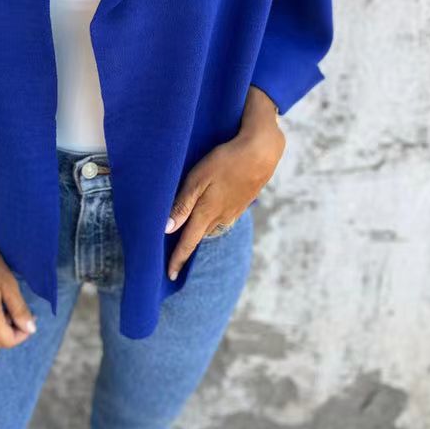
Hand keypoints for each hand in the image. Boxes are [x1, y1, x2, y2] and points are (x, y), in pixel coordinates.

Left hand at [165, 87, 284, 280]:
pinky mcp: (241, 203)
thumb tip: (167, 229)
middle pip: (199, 237)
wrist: (262, 152)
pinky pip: (222, 218)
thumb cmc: (226, 161)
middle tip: (174, 256)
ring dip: (199, 232)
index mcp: (207, 212)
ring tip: (188, 234)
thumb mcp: (198, 178)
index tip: (170, 276)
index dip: (177, 259)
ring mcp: (233, 211)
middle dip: (187, 247)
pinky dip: (211, 220)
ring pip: (211, 227)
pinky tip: (208, 212)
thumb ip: (183, 204)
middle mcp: (221, 217)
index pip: (188, 242)